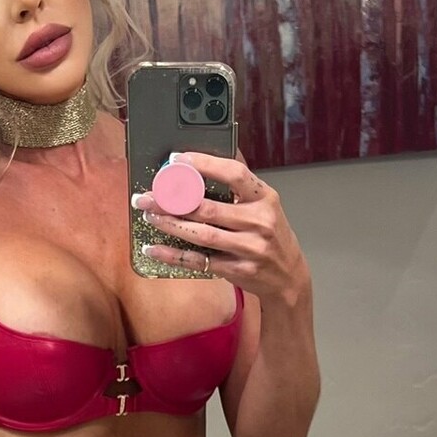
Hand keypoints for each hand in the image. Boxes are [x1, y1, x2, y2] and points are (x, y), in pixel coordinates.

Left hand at [132, 152, 308, 304]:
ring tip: (149, 216)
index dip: (204, 164)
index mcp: (265, 198)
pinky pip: (200, 261)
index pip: (234, 174)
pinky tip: (155, 249)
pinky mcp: (238, 270)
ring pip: (201, 234)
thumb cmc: (272, 236)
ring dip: (170, 224)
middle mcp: (259, 222)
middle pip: (208, 208)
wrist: (289, 276)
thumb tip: (202, 163)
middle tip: (147, 196)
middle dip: (172, 200)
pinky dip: (174, 255)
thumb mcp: (265, 206)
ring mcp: (249, 248)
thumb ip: (239, 187)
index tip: (177, 160)